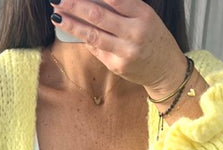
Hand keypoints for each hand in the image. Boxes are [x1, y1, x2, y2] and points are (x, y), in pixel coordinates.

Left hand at [50, 0, 186, 90]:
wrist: (165, 69)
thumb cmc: (153, 38)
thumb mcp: (145, 16)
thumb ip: (123, 8)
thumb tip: (93, 0)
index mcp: (143, 15)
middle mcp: (134, 33)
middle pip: (98, 16)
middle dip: (75, 5)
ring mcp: (125, 52)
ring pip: (93, 35)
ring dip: (72, 24)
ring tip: (56, 15)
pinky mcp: (117, 66)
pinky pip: (96, 49)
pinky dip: (84, 39)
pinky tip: (73, 30)